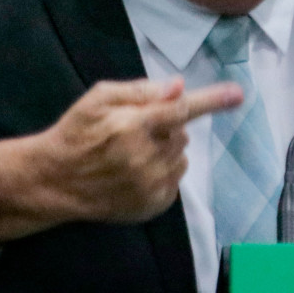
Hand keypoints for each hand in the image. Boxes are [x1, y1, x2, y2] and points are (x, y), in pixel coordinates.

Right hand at [0, 77, 239, 250]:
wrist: (55, 181)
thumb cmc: (76, 133)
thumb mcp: (98, 99)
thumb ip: (139, 91)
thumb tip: (178, 87)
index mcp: (131, 126)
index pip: (181, 109)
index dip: (211, 100)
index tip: (238, 95)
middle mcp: (144, 158)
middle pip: (181, 132)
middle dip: (165, 127)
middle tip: (133, 131)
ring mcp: (150, 185)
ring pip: (181, 156)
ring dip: (166, 149)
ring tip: (132, 152)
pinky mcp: (152, 205)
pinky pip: (176, 180)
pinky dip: (164, 171)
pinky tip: (135, 171)